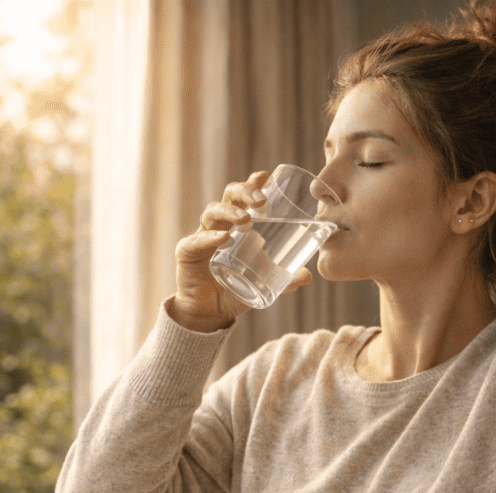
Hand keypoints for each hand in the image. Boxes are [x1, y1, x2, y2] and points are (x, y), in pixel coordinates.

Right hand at [170, 171, 311, 331]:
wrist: (210, 314)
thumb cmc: (235, 291)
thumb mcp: (263, 284)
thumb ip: (284, 280)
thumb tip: (308, 276)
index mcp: (235, 226)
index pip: (243, 198)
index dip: (252, 184)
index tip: (265, 176)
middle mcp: (218, 226)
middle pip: (229, 197)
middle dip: (245, 192)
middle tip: (262, 200)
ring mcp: (201, 237)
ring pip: (212, 212)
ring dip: (230, 211)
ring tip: (246, 218)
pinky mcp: (186, 253)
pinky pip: (196, 241)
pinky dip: (209, 237)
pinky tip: (224, 237)